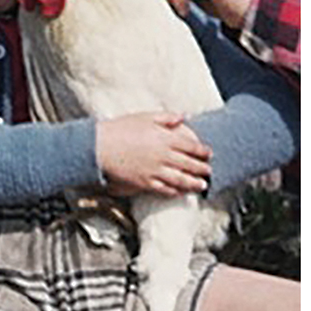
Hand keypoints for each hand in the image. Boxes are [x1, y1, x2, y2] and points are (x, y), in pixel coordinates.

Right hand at [96, 112, 211, 196]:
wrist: (101, 146)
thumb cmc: (121, 129)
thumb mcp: (145, 117)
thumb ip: (166, 117)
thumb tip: (183, 117)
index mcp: (165, 138)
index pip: (191, 146)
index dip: (203, 151)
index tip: (209, 154)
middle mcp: (163, 156)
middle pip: (189, 164)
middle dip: (202, 169)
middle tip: (209, 171)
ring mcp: (155, 171)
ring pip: (181, 179)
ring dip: (193, 183)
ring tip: (201, 186)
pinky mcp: (145, 182)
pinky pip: (164, 189)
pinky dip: (175, 192)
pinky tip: (180, 193)